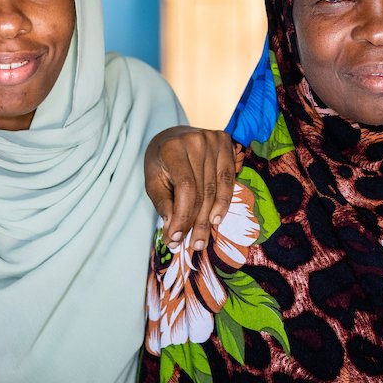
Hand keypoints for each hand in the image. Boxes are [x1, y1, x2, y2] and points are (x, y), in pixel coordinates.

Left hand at [145, 126, 241, 250]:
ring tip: (201, 240)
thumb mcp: (154, 183)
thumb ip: (164, 205)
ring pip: (215, 188)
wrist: (171, 137)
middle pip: (202, 190)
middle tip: (192, 245)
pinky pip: (228, 179)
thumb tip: (174, 234)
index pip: (185, 188)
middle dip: (196, 222)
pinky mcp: (226, 142)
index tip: (176, 237)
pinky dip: (223, 202)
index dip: (183, 215)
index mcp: (173, 147)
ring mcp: (214, 140)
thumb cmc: (160, 163)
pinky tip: (216, 219)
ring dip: (208, 218)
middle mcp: (196, 140)